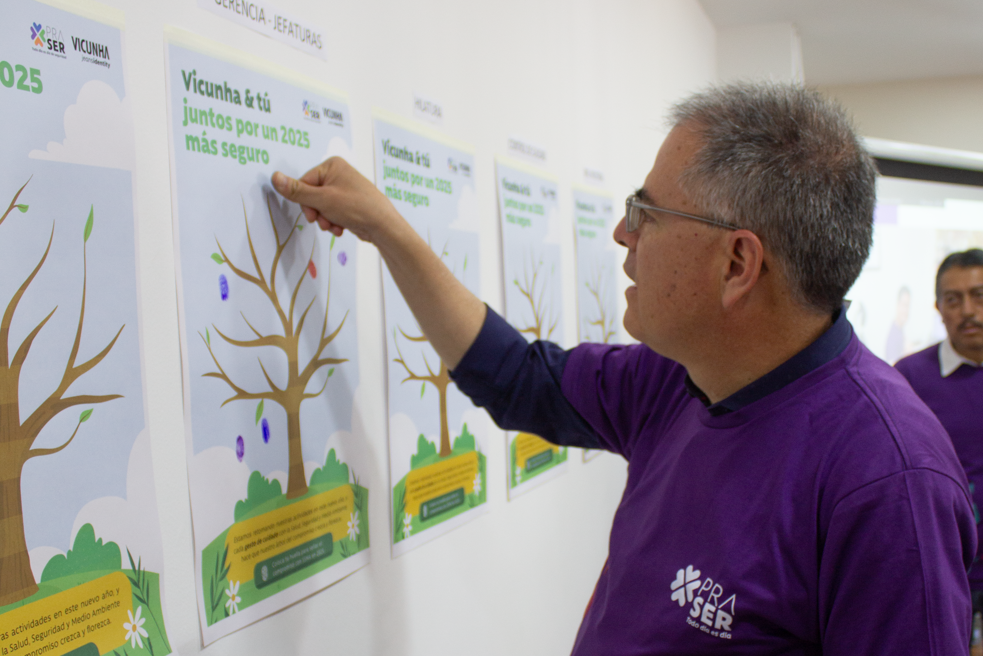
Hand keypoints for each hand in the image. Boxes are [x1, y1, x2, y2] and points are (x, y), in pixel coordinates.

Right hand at [271, 157, 400, 243]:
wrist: (383, 226)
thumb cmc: (356, 207)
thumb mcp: (322, 199)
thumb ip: (297, 191)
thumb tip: (274, 177)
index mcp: (332, 165)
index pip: (304, 182)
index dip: (305, 201)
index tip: (311, 214)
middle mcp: (338, 174)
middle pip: (312, 195)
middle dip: (316, 212)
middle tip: (324, 221)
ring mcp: (345, 189)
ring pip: (321, 206)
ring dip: (325, 219)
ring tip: (335, 225)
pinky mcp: (349, 203)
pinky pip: (332, 212)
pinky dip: (334, 221)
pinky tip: (342, 227)